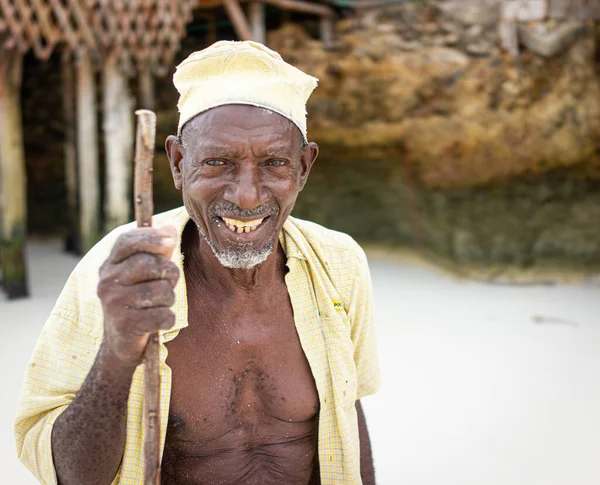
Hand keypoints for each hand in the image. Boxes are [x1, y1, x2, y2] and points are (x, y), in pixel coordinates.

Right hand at [97, 225, 179, 366]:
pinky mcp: (124, 325)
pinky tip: (158, 321)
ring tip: (160, 304)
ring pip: (161, 290)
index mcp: (110, 264)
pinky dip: (167, 319)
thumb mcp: (145, 273)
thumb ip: (158, 250)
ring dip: (169, 299)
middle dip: (170, 273)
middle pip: (151, 264)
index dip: (151, 237)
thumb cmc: (139, 300)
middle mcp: (107, 281)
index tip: (171, 240)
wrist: (121, 342)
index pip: (127, 241)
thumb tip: (170, 228)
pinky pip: (163, 316)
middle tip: (169, 282)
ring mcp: (113, 303)